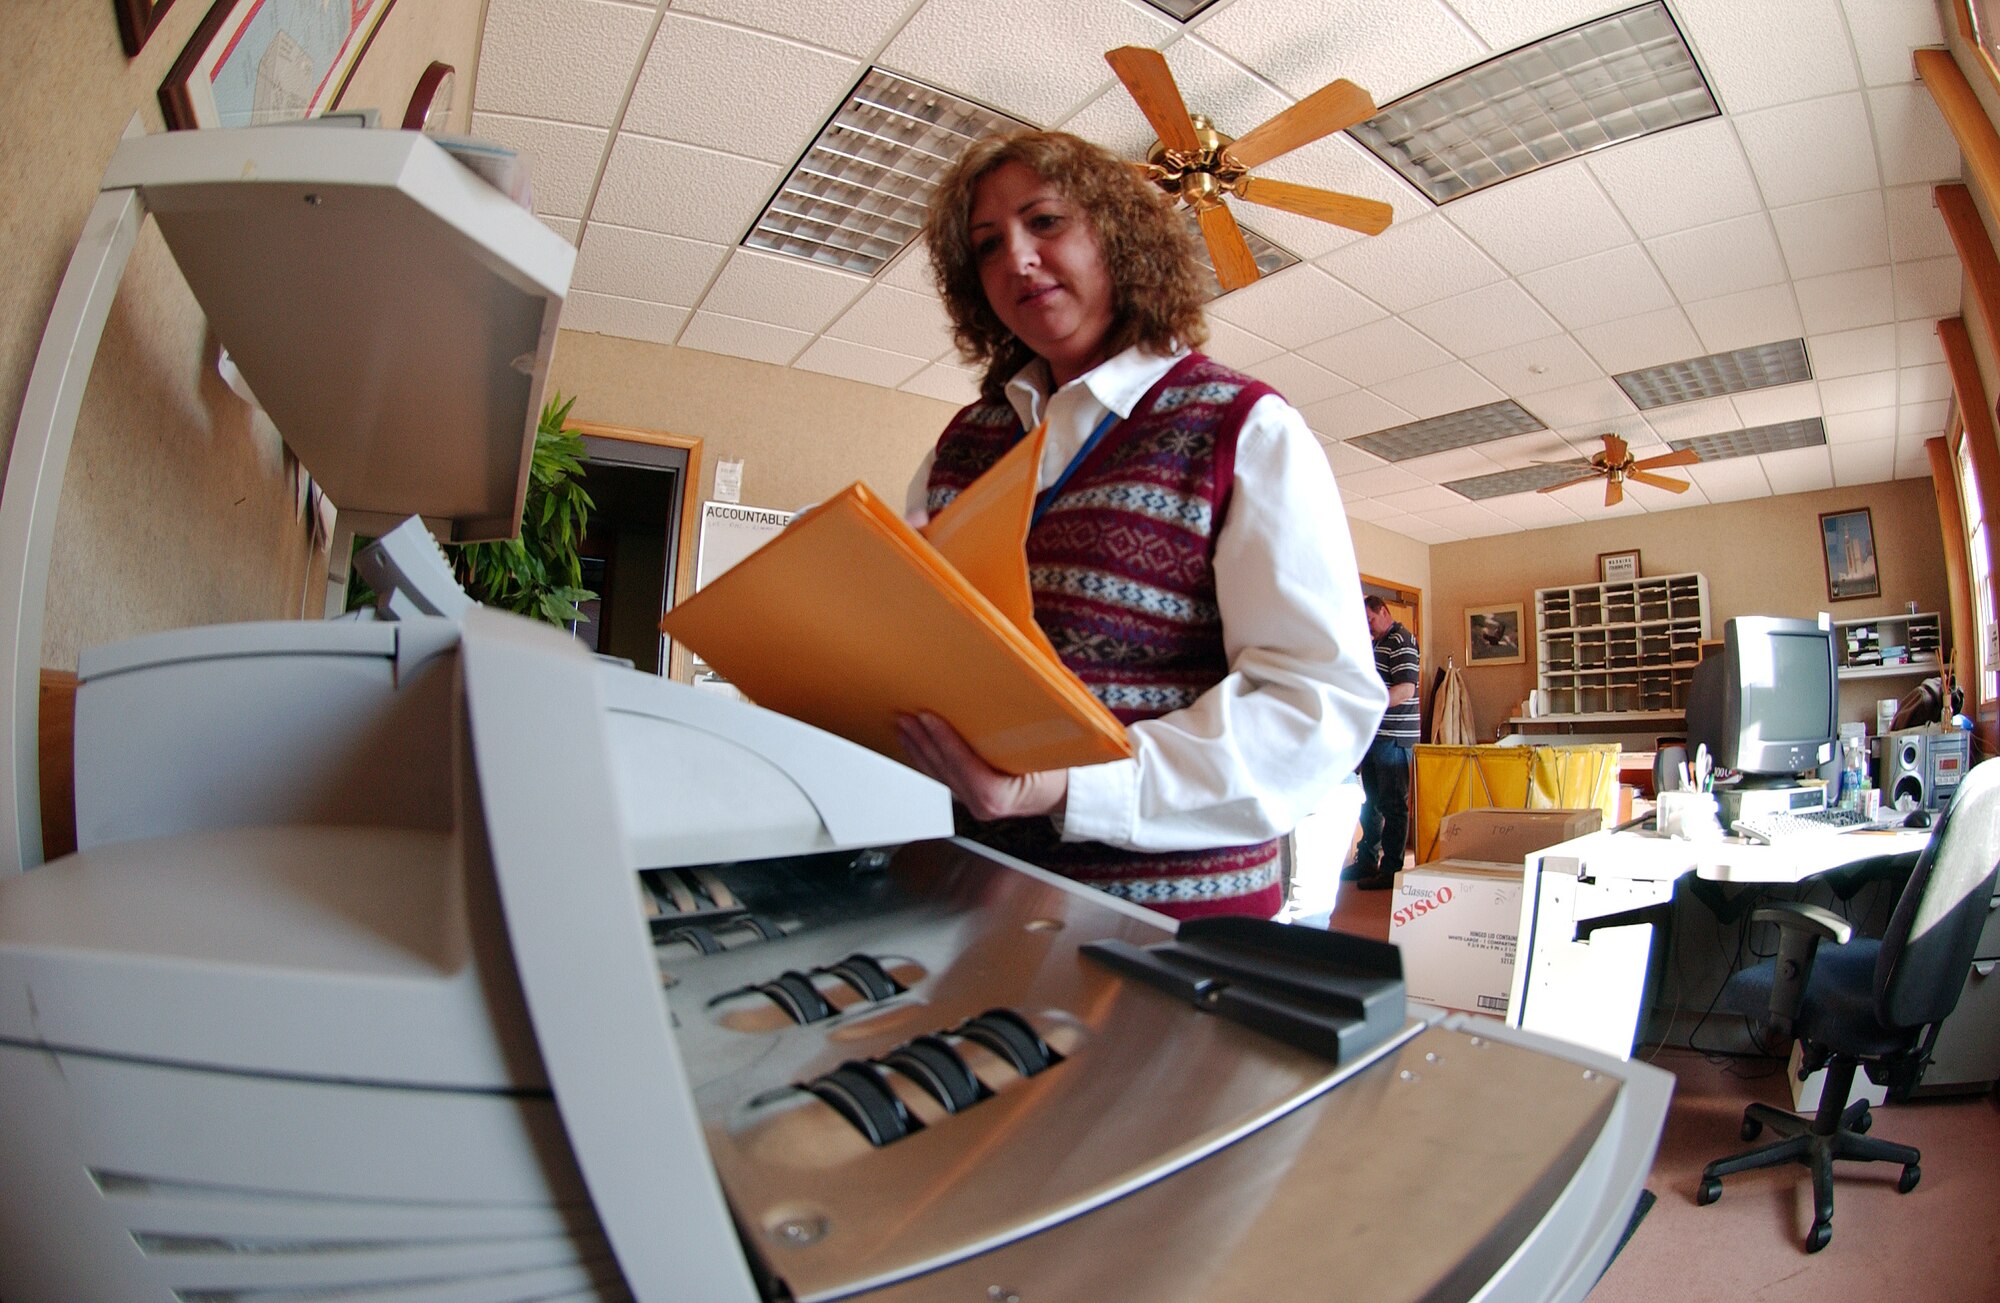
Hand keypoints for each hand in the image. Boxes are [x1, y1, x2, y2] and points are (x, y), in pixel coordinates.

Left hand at [896, 711, 1067, 821]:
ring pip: (937, 773)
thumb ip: (1021, 732)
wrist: (1061, 793)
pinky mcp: (967, 796)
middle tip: (907, 714)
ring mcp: (972, 803)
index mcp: (999, 797)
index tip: (929, 719)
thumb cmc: (1055, 773)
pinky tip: (913, 741)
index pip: (964, 768)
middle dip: (922, 740)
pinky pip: (941, 775)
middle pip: (944, 769)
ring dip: (917, 747)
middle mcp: (981, 804)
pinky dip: (924, 756)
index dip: (944, 742)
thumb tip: (1007, 693)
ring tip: (902, 723)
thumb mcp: (1044, 753)